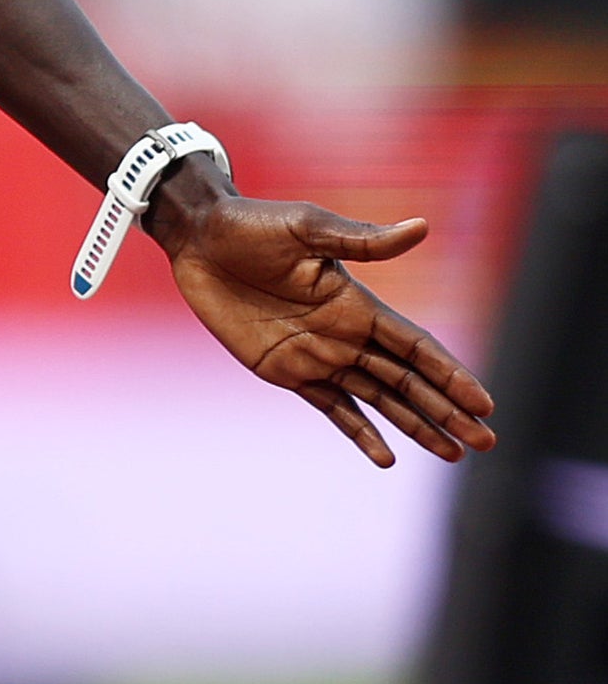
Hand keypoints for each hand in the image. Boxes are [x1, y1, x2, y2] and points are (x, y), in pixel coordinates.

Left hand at [159, 193, 495, 466]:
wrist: (198, 240)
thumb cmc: (250, 225)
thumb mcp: (306, 228)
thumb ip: (360, 240)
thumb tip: (421, 228)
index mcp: (357, 303)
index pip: (416, 347)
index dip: (449, 374)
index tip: (484, 404)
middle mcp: (345, 334)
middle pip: (406, 380)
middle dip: (446, 410)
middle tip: (485, 442)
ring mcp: (317, 355)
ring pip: (379, 400)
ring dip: (417, 426)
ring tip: (453, 455)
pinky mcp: (284, 370)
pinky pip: (331, 407)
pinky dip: (359, 432)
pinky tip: (386, 458)